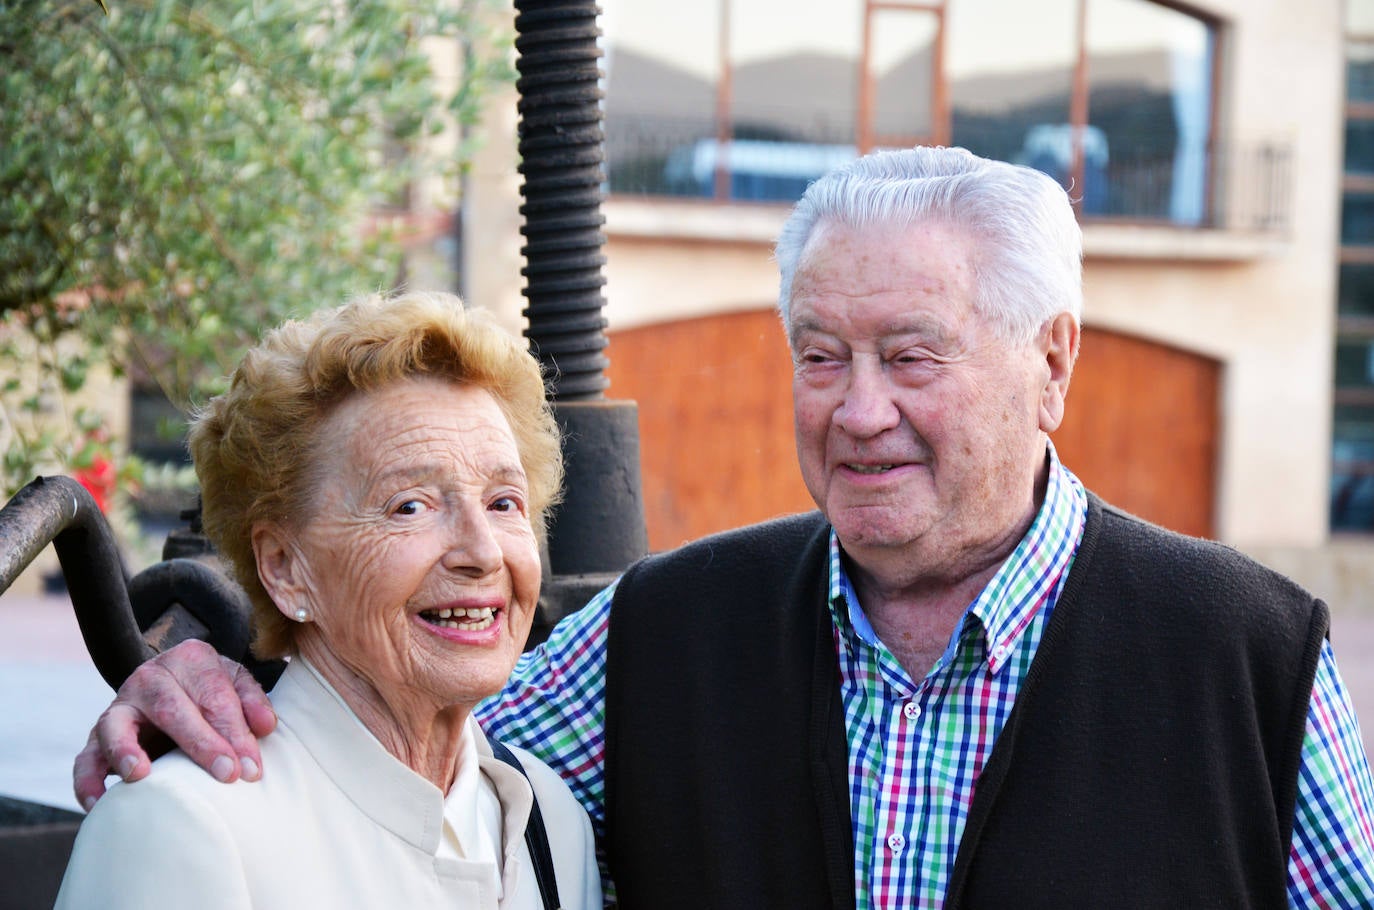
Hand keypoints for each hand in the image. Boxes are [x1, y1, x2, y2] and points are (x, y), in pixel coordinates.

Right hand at [72, 639, 276, 811]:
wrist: (174, 686)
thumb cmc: (212, 691)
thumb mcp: (237, 684)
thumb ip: (252, 701)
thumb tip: (266, 727)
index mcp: (190, 658)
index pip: (214, 694)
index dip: (235, 731)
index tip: (251, 768)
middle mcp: (150, 677)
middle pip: (172, 708)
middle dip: (202, 744)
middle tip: (226, 775)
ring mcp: (120, 705)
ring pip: (116, 725)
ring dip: (126, 750)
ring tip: (140, 775)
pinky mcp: (97, 735)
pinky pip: (85, 757)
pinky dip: (87, 780)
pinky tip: (99, 803)